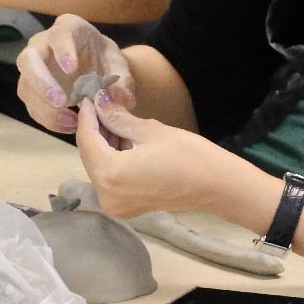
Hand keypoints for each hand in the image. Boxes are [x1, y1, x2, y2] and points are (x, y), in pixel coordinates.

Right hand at [15, 14, 135, 133]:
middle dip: (41, 81)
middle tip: (62, 101)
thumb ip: (122, 80)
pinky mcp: (31, 89)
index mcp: (67, 29)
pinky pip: (31, 105)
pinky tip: (69, 125)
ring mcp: (33, 68)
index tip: (71, 69)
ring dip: (45, 107)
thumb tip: (126, 101)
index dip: (63, 50)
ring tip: (72, 121)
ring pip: (25, 87)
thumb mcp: (117, 66)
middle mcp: (42, 45)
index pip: (59, 35)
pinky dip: (48, 119)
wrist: (94, 68)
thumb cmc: (103, 59)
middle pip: (28, 59)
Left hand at [76, 95, 236, 217]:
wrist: (216, 185)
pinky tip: (123, 139)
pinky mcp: (127, 207)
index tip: (88, 96)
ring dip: (104, 143)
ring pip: (99, 166)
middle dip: (94, 129)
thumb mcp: (148, 130)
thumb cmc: (186, 154)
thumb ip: (117, 117)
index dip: (87, 116)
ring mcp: (116, 205)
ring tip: (114, 118)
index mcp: (110, 175)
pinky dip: (113, 158)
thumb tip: (99, 101)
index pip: (87, 140)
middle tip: (101, 104)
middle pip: (90, 155)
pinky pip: (110, 177)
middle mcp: (106, 195)